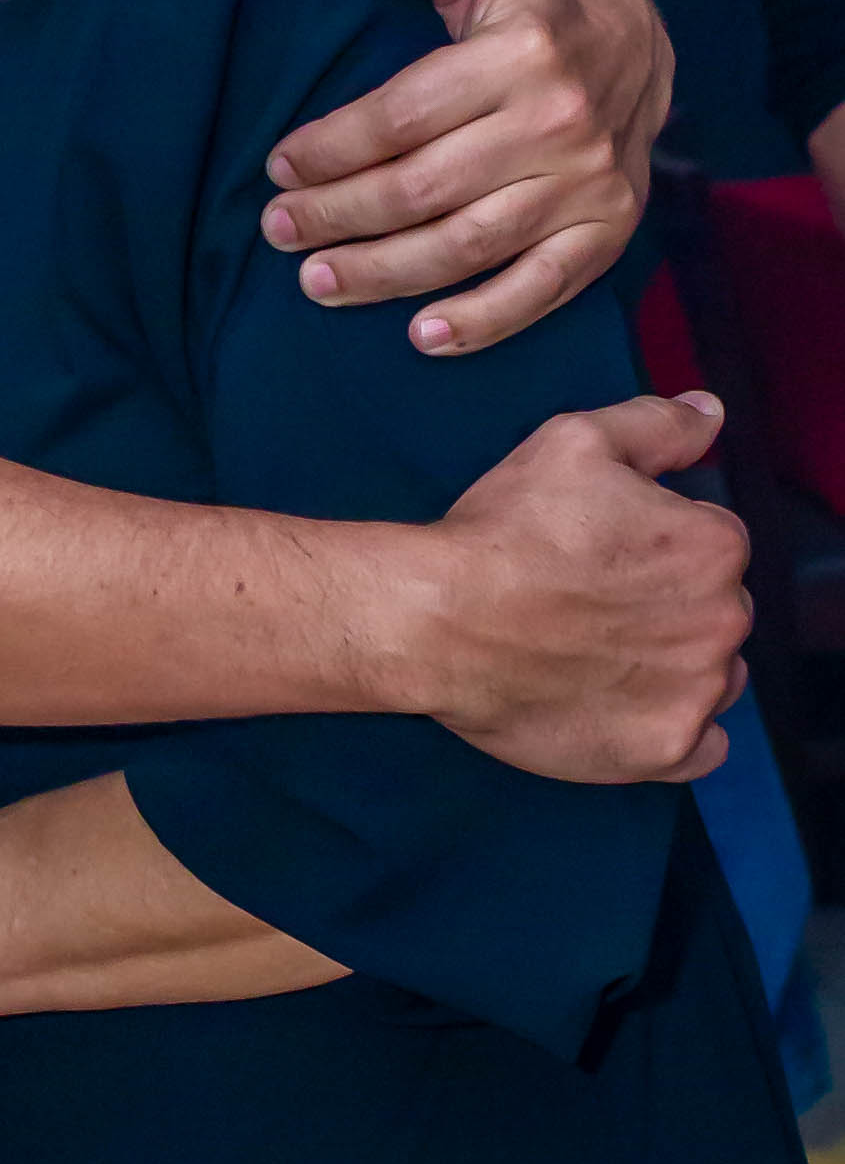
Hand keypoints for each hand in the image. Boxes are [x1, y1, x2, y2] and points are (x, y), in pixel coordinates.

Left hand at [262, 0, 668, 352]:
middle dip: (339, 214)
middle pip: (424, 188)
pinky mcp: (609, 232)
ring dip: (385, 273)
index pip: (403, 115)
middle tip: (279, 230)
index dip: (332, 147)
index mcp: (523, 53)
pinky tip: (422, 335)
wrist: (631, 43)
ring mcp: (589, 184)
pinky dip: (484, 320)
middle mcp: (561, 123)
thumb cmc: (528, 5)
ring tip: (318, 281)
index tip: (280, 166)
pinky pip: (543, 289)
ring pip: (469, 244)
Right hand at [405, 391, 749, 782]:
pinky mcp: (664, 750)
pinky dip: (671, 724)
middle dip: (667, 600)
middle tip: (587, 596)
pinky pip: (703, 743)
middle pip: (714, 607)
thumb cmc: (504, 531)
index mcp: (712, 544)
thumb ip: (656, 425)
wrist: (439, 621)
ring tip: (595, 649)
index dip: (652, 539)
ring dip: (673, 662)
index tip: (600, 547)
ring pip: (712, 674)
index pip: (710, 539)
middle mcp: (723, 621)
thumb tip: (709, 413)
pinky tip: (618, 699)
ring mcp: (697, 692)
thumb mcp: (574, 442)